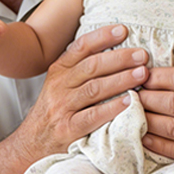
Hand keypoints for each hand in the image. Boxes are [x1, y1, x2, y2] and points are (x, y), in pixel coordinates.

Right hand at [14, 24, 148, 162]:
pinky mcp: (68, 129)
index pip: (81, 47)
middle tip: (142, 55)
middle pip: (92, 66)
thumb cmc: (55, 112)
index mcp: (59, 71)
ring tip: (142, 74)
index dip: (102, 37)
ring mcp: (62, 107)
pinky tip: (129, 102)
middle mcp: (59, 86)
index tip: (123, 30)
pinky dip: (112, 108)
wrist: (31, 144)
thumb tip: (117, 52)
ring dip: (121, 80)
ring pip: (94, 88)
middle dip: (119, 58)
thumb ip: (81, 70)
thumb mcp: (61, 86)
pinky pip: (92, 116)